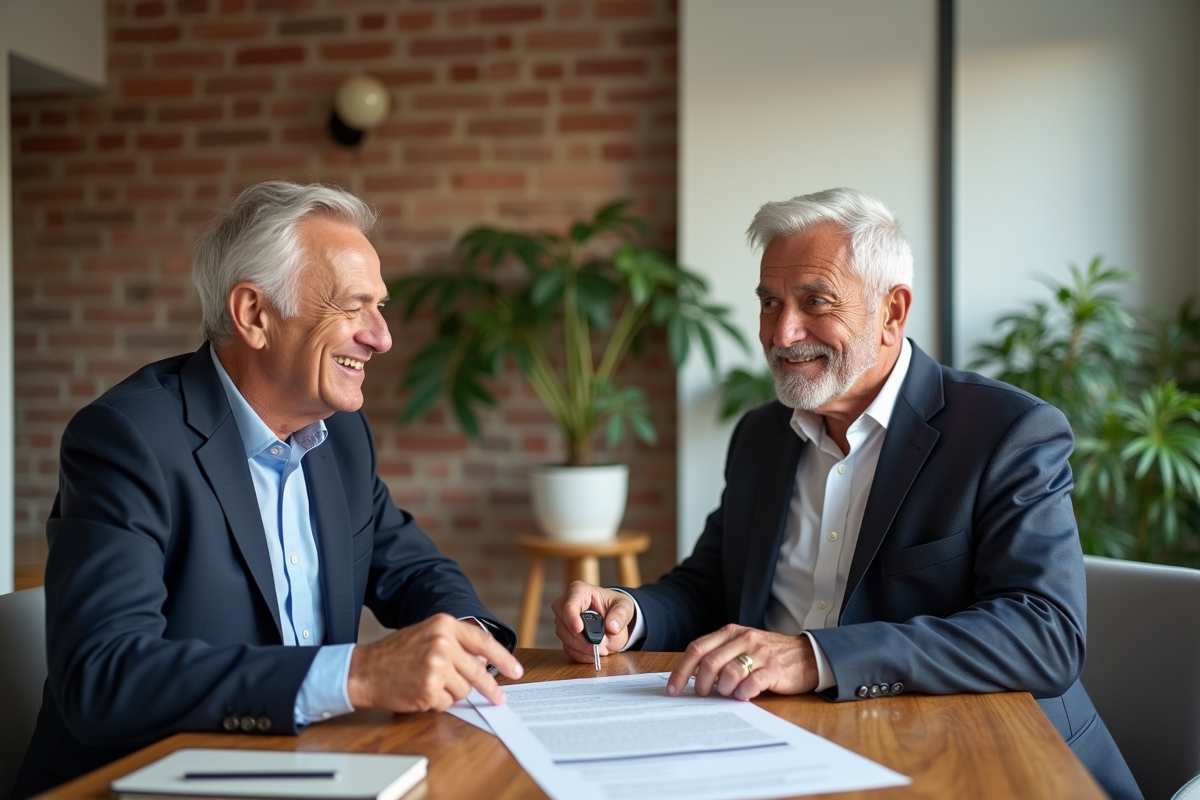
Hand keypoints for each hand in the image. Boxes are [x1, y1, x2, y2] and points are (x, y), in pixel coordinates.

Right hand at [347, 614, 522, 712]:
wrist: (364, 670)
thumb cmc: (395, 654)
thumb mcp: (427, 635)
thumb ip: (455, 643)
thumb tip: (484, 660)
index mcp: (444, 624)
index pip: (484, 642)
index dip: (503, 658)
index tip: (516, 670)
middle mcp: (443, 642)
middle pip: (478, 671)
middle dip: (490, 689)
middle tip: (498, 698)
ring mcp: (436, 666)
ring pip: (463, 690)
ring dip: (451, 693)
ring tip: (428, 684)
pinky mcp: (429, 688)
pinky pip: (447, 702)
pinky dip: (437, 702)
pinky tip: (420, 692)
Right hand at [551, 581, 636, 662]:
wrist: (611, 614)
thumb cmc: (614, 605)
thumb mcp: (624, 606)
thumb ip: (620, 615)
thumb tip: (612, 627)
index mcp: (578, 591)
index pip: (569, 606)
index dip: (572, 619)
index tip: (578, 629)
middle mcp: (565, 604)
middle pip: (565, 625)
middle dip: (583, 640)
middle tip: (602, 647)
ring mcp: (562, 620)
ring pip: (565, 639)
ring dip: (583, 648)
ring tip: (602, 649)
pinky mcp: (564, 634)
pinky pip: (568, 648)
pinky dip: (581, 654)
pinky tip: (593, 654)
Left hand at [666, 624, 818, 700]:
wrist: (808, 655)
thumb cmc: (769, 654)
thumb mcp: (742, 645)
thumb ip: (720, 655)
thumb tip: (692, 678)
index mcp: (731, 632)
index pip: (697, 648)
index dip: (681, 670)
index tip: (673, 688)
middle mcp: (744, 639)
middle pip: (709, 662)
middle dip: (701, 683)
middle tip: (704, 695)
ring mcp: (760, 653)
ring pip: (729, 673)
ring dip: (723, 689)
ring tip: (728, 693)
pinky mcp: (775, 669)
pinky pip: (751, 683)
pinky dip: (743, 693)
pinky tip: (744, 695)